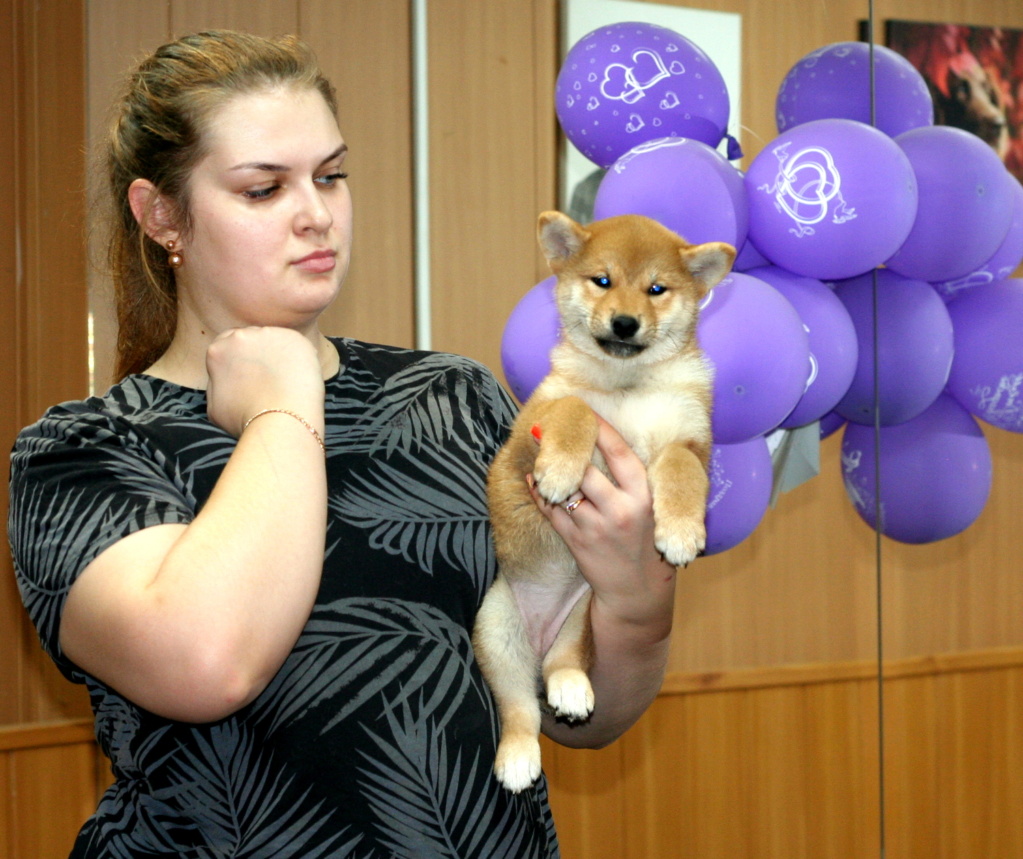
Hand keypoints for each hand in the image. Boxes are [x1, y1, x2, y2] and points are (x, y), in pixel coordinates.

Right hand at [205, 327, 324, 437]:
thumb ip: (218, 384)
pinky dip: (299, 360)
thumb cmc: (246, 420)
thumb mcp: (215, 406)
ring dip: (278, 356)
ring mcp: (269, 334)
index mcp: (218, 351)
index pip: (226, 344)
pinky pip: (296, 346)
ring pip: (274, 341)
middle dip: (257, 353)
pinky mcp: (294, 338)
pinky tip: (299, 378)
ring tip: (285, 382)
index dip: (239, 358)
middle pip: (250, 338)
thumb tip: (226, 378)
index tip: (249, 372)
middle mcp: (241, 337)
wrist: (279, 420)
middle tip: (268, 378)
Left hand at [529, 417, 675, 631]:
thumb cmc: (644, 540)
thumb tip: (602, 438)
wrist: (638, 591)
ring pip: (565, 487)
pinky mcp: (577, 542)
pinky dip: (539, 492)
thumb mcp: (650, 506)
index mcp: (644, 496)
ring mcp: (597, 527)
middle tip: (547, 422)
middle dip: (565, 444)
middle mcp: (622, 509)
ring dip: (548, 466)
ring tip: (536, 445)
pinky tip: (533, 478)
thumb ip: (630, 478)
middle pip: (586, 467)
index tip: (584, 409)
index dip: (599, 428)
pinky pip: (551, 510)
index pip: (619, 452)